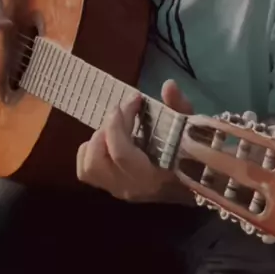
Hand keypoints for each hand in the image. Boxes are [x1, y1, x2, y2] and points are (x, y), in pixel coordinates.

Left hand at [76, 79, 193, 202]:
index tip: (134, 99)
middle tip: (122, 112)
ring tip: (114, 127)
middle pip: (98, 159)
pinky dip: (90, 151)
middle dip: (107, 128)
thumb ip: (178, 107)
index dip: (120, 122)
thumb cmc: (189, 153)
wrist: (187, 182)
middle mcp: (129, 186)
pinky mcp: (108, 186)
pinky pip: (85, 170)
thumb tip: (168, 85)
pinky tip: (107, 139)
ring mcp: (116, 189)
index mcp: (151, 176)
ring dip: (96, 141)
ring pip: (88, 167)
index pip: (122, 153)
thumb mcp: (188, 128)